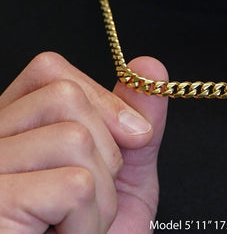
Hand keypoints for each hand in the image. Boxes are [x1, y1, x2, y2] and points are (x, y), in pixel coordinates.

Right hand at [0, 52, 167, 232]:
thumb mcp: (123, 173)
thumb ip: (137, 119)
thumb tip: (150, 66)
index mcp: (18, 130)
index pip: (50, 70)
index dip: (101, 99)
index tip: (130, 136)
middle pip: (65, 96)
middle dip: (105, 152)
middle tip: (87, 199)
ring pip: (74, 138)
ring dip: (100, 195)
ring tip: (74, 225)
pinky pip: (74, 185)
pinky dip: (90, 222)